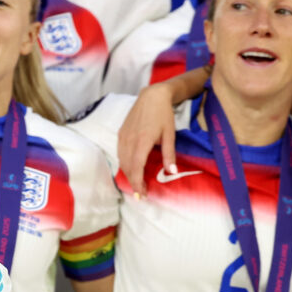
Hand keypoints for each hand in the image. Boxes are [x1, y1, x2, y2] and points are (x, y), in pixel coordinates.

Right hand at [118, 81, 177, 196]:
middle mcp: (129, 141)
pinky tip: (131, 168)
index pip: (136, 168)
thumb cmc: (164, 115)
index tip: (143, 195)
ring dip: (128, 174)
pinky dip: (125, 164)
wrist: (152, 96)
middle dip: (133, 182)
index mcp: (142, 142)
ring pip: (122, 161)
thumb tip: (172, 172)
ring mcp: (123, 137)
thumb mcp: (170, 135)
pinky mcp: (121, 134)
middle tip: (141, 193)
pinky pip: (120, 153)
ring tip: (137, 183)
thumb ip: (169, 154)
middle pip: (127, 167)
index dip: (138, 183)